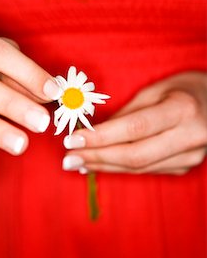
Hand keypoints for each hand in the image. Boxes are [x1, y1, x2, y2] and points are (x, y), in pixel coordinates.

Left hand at [62, 71, 206, 174]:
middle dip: (97, 158)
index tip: (71, 140)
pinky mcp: (185, 166)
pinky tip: (100, 165)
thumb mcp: (157, 89)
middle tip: (67, 159)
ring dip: (104, 166)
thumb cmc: (186, 88)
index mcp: (182, 110)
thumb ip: (128, 112)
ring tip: (77, 163)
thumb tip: (94, 131)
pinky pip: (146, 170)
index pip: (134, 128)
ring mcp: (190, 156)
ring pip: (139, 168)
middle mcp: (190, 136)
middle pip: (135, 156)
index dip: (101, 138)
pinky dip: (119, 168)